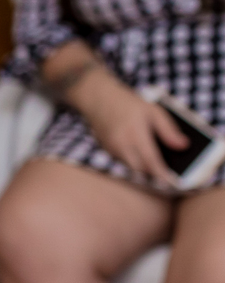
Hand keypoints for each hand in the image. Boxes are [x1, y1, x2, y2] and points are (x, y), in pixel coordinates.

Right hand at [72, 70, 187, 184]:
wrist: (99, 100)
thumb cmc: (129, 104)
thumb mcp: (154, 112)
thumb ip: (169, 130)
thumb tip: (183, 146)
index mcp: (136, 134)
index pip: (151, 160)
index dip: (161, 173)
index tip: (172, 182)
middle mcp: (122, 145)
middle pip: (140, 169)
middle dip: (153, 173)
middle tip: (166, 175)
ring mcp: (113, 149)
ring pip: (131, 167)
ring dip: (143, 167)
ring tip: (155, 164)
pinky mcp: (107, 151)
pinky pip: (123, 161)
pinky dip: (134, 161)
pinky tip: (140, 154)